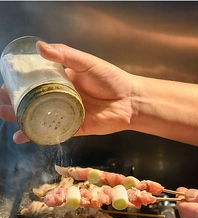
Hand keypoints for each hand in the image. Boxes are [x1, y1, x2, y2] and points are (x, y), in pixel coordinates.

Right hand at [0, 41, 136, 142]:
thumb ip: (66, 56)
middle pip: (36, 100)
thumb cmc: (111, 79)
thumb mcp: (88, 63)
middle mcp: (64, 97)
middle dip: (17, 102)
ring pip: (42, 117)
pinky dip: (39, 135)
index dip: (22, 83)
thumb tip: (40, 46)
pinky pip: (54, 132)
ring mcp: (69, 113)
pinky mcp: (75, 128)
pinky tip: (24, 136)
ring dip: (23, 118)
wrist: (130, 101)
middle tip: (1, 102)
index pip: (38, 81)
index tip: (6, 83)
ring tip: (6, 117)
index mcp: (65, 81)